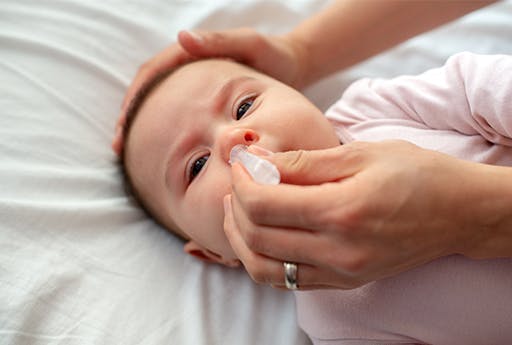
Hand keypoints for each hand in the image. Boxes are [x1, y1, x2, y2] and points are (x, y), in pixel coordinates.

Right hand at [112, 28, 306, 154]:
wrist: (293, 66)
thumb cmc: (273, 54)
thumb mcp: (249, 44)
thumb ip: (219, 42)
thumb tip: (182, 38)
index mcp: (191, 53)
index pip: (151, 74)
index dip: (134, 98)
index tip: (124, 123)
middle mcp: (187, 69)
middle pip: (148, 93)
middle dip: (131, 118)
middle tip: (119, 146)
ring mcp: (195, 87)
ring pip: (161, 107)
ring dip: (144, 128)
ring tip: (131, 155)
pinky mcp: (206, 101)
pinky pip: (179, 116)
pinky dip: (167, 132)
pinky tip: (165, 153)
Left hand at [223, 141, 483, 288]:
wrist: (459, 212)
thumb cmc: (416, 174)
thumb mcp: (360, 154)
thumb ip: (302, 161)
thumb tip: (255, 160)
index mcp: (341, 212)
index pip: (264, 203)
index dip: (241, 179)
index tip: (242, 161)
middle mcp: (337, 251)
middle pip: (257, 236)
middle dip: (236, 205)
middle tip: (239, 180)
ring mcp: (340, 272)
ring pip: (264, 268)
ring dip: (241, 239)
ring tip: (239, 210)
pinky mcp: (344, 282)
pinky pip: (288, 281)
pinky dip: (263, 259)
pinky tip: (262, 235)